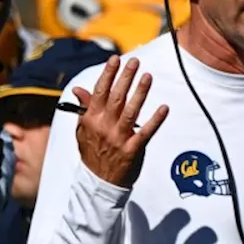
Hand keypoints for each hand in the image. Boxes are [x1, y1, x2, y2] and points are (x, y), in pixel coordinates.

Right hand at [73, 56, 168, 187]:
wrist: (99, 183)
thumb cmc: (92, 153)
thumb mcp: (83, 131)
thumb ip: (84, 109)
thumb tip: (78, 89)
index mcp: (92, 120)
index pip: (99, 92)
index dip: (108, 74)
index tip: (115, 60)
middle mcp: (105, 127)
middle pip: (116, 98)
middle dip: (125, 78)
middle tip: (135, 61)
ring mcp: (119, 138)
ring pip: (131, 112)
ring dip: (140, 93)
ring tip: (148, 76)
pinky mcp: (132, 150)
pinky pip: (146, 132)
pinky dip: (155, 120)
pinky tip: (164, 108)